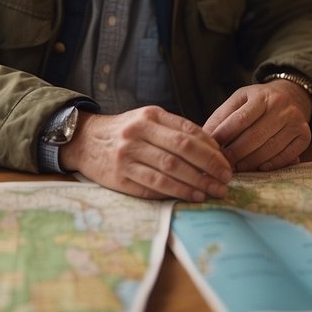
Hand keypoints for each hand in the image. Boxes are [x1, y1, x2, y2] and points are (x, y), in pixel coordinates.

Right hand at [60, 106, 231, 201]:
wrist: (85, 141)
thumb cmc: (125, 132)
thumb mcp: (148, 120)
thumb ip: (175, 130)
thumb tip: (213, 148)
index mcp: (150, 116)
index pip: (188, 131)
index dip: (211, 148)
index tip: (226, 161)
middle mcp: (138, 132)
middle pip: (182, 150)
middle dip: (209, 166)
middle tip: (226, 178)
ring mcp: (128, 155)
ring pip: (170, 169)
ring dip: (197, 182)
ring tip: (214, 190)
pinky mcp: (120, 176)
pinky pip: (154, 185)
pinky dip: (177, 191)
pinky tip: (193, 196)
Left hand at [203, 81, 311, 172]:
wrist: (290, 96)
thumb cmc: (257, 102)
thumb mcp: (238, 101)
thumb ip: (221, 117)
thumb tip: (204, 137)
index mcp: (261, 95)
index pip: (241, 119)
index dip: (225, 135)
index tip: (212, 148)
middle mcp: (281, 106)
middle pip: (255, 136)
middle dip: (236, 153)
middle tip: (222, 164)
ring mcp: (296, 121)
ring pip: (271, 148)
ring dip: (251, 162)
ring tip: (237, 168)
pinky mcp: (305, 136)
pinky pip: (287, 155)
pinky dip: (272, 164)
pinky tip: (260, 168)